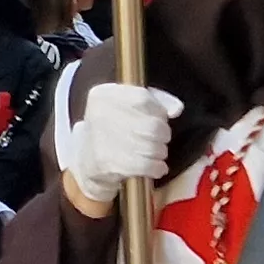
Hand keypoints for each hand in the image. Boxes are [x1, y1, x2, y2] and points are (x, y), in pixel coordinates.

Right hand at [65, 83, 184, 208]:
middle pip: (152, 126)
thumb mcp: (129, 105)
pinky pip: (146, 166)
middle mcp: (99, 114)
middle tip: (159, 139)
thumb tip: (176, 109)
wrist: (87, 158)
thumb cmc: (115, 126)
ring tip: (154, 152)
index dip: (158, 111)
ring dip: (160, 152)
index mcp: (104, 95)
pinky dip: (157, 168)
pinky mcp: (107, 163)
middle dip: (163, 135)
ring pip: (152, 147)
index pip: (142, 98)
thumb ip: (156, 100)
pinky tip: (155, 167)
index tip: (159, 118)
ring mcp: (102, 140)